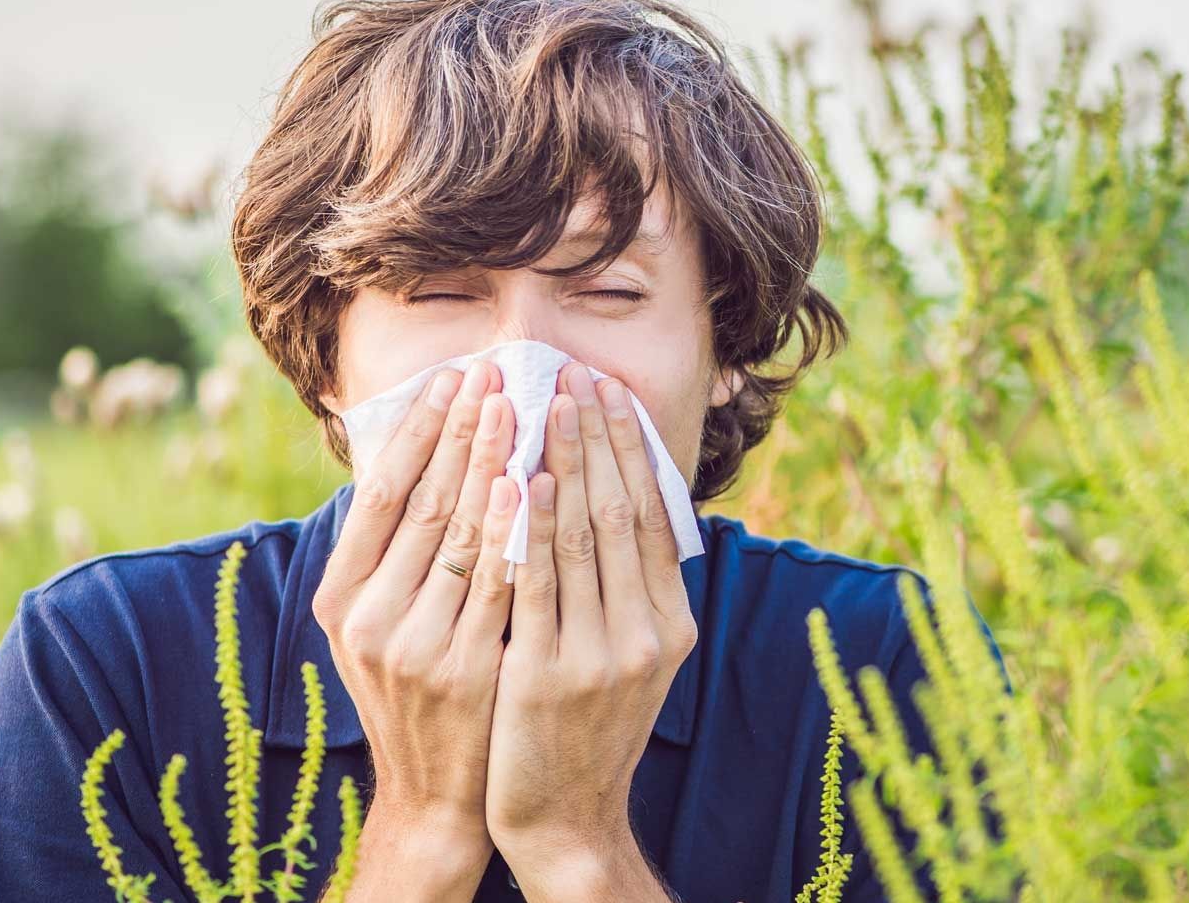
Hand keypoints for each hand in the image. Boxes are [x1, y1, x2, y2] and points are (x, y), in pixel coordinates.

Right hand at [312, 360, 519, 859]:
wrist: (434, 792)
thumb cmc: (413, 688)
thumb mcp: (376, 623)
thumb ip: (390, 551)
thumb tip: (417, 452)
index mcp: (339, 597)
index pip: (380, 494)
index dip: (417, 431)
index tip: (450, 377)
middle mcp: (367, 618)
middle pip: (421, 503)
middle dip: (460, 431)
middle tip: (492, 372)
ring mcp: (413, 646)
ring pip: (460, 535)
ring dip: (491, 462)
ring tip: (518, 404)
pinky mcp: (463, 670)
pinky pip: (495, 584)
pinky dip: (513, 530)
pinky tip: (530, 482)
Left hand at [483, 362, 699, 866]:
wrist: (564, 814)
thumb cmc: (586, 722)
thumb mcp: (630, 655)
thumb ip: (630, 586)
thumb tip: (623, 497)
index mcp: (670, 622)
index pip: (654, 514)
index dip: (632, 448)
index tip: (610, 391)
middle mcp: (646, 634)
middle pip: (621, 512)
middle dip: (596, 436)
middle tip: (575, 374)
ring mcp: (599, 655)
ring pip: (580, 536)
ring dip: (562, 462)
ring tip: (544, 403)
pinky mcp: (545, 673)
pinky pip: (535, 582)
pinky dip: (529, 525)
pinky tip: (517, 477)